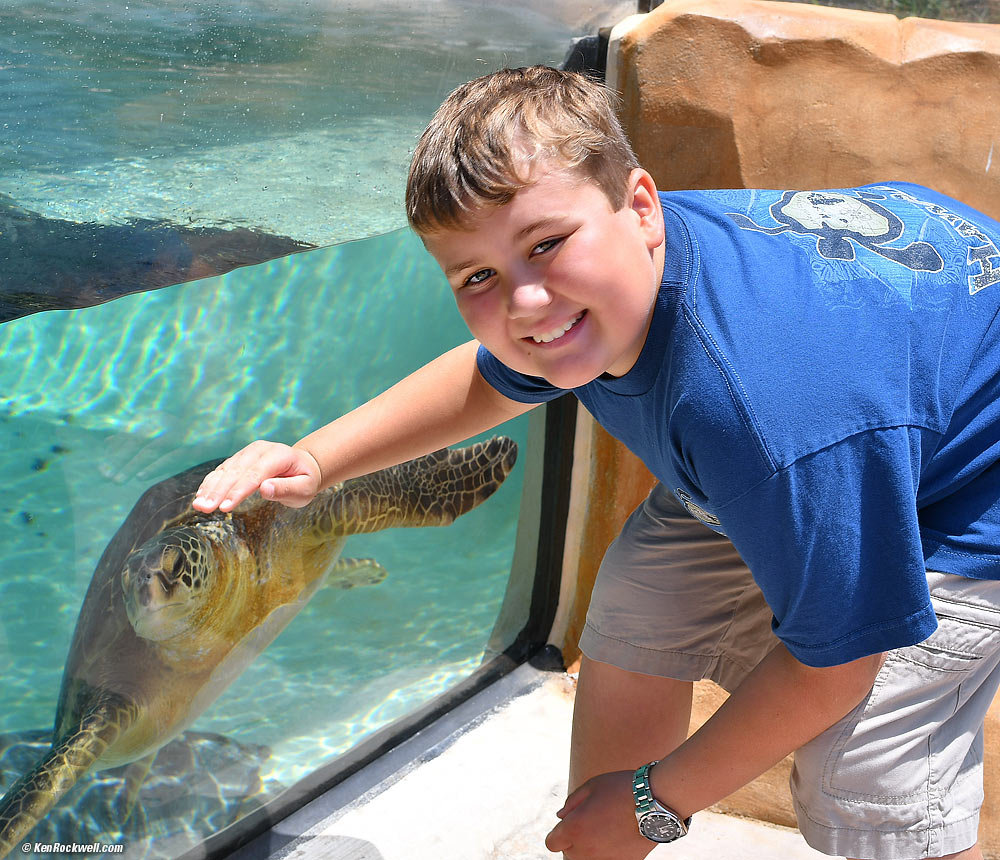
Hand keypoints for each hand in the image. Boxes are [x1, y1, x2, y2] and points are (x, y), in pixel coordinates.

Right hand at [192, 440, 322, 511]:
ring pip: (225, 470)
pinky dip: (211, 483)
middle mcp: (260, 450)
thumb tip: (265, 489)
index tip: (225, 507)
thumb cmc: (304, 480)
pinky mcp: (239, 459)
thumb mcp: (305, 488)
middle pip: (236, 471)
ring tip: (198, 505)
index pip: (255, 474)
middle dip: (218, 491)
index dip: (238, 491)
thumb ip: (287, 488)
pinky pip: (222, 471)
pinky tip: (201, 496)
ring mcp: (248, 452)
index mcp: (279, 455)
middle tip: (204, 508)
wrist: (302, 466)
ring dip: (210, 488)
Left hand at [544, 771, 653, 859]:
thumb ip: (571, 803)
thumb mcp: (591, 786)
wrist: (655, 802)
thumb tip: (561, 817)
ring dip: (588, 851)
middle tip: (591, 824)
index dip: (558, 833)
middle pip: (568, 854)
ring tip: (603, 833)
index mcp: (574, 828)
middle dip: (574, 841)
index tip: (570, 825)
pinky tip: (616, 840)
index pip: (552, 843)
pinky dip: (607, 855)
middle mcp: (586, 849)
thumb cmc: (620, 788)